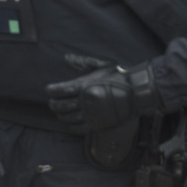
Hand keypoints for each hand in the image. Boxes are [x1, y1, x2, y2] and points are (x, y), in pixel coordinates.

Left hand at [47, 62, 161, 133]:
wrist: (137, 91)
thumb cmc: (120, 76)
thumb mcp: (102, 66)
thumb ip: (83, 63)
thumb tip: (66, 58)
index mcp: (84, 86)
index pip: (60, 90)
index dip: (52, 90)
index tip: (49, 90)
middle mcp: (85, 100)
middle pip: (61, 105)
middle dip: (54, 104)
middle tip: (52, 103)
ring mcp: (91, 113)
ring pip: (68, 118)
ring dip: (61, 115)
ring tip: (61, 113)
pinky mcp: (97, 124)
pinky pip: (78, 128)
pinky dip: (71, 127)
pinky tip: (71, 124)